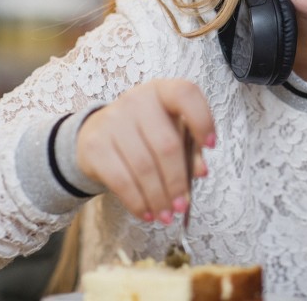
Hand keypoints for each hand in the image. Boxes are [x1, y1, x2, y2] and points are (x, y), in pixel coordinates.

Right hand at [75, 79, 215, 222]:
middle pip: (165, 145)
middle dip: (177, 181)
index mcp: (162, 91)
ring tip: (167, 216)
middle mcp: (136, 100)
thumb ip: (190, 148)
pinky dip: (137, 202)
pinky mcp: (95, 145)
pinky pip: (120, 179)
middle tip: (182, 206)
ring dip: (158, 198)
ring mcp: (112, 120)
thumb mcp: (170, 131)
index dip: (202, 120)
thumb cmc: (145, 132)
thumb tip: (200, 172)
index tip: (212, 145)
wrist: (97, 132)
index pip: (186, 94)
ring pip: (143, 167)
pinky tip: (146, 213)